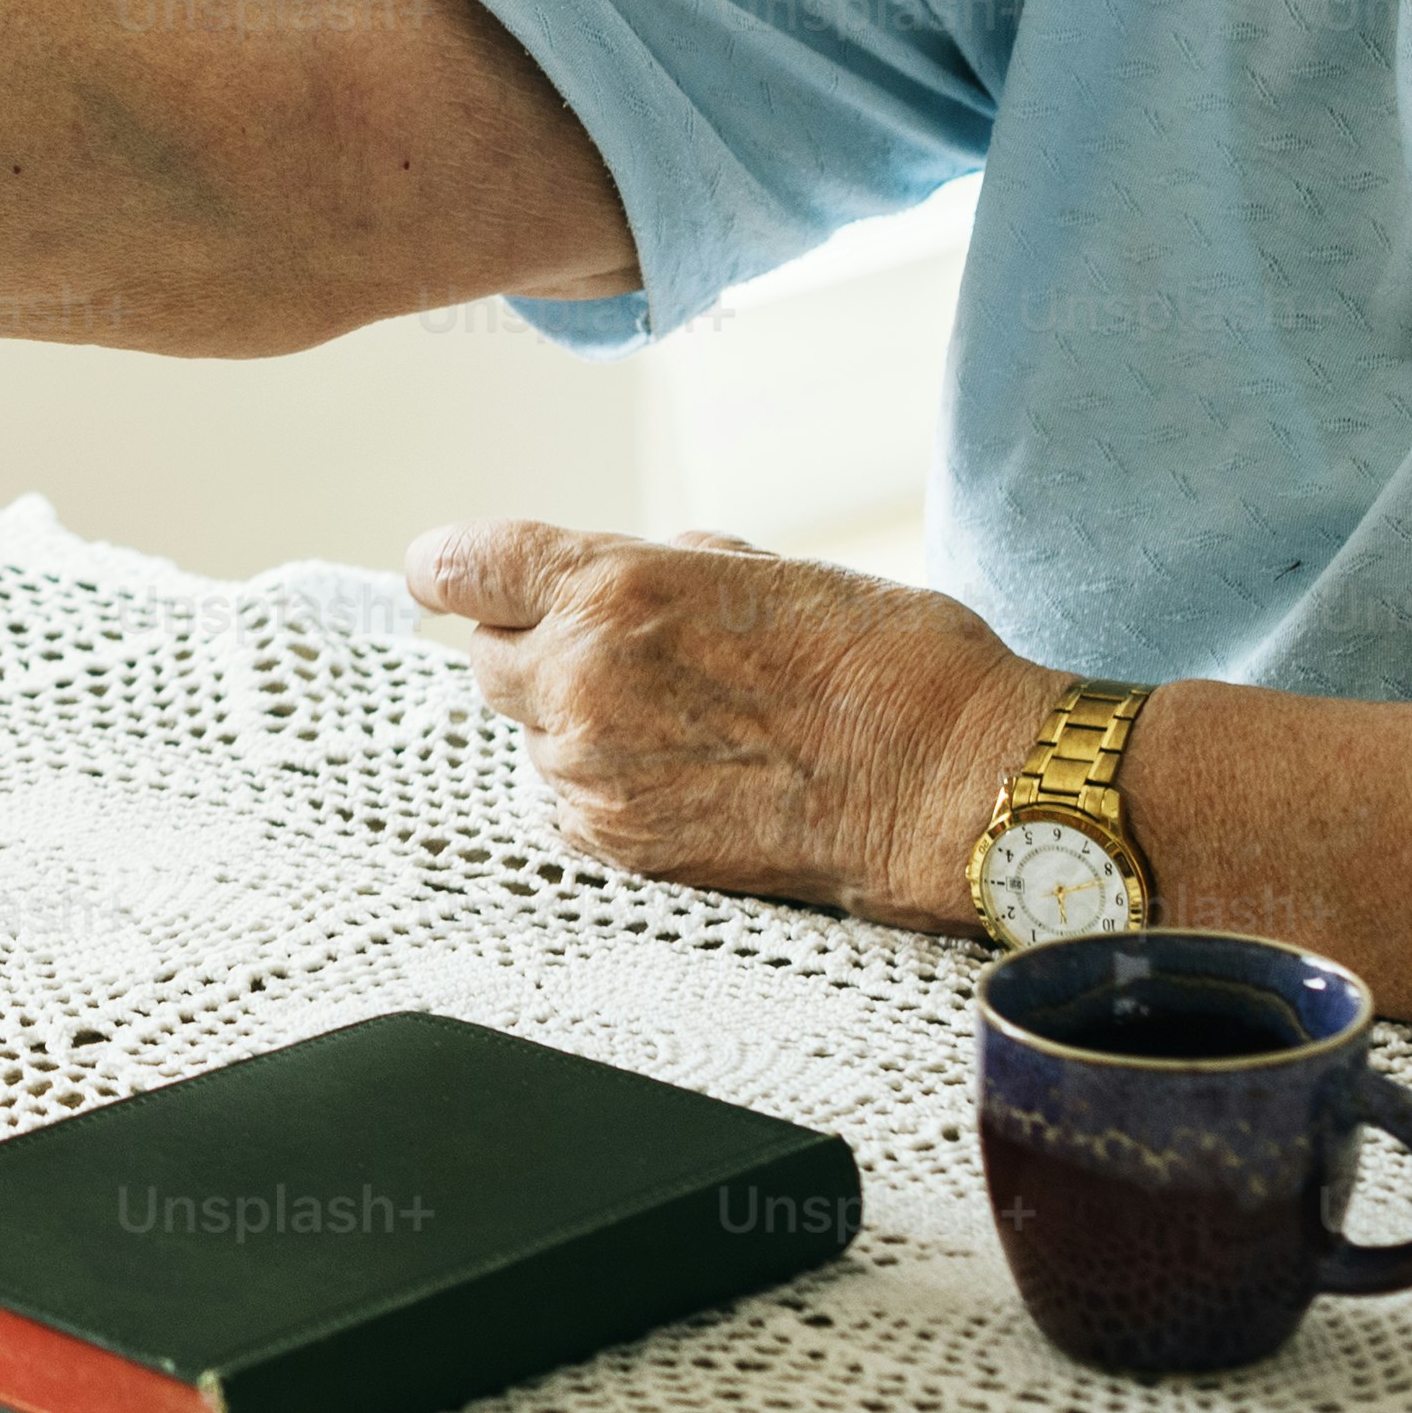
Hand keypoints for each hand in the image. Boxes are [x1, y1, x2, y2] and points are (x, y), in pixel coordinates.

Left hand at [408, 519, 1052, 930]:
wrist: (956, 783)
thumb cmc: (885, 659)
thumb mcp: (765, 568)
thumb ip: (662, 566)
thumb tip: (621, 568)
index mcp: (611, 587)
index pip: (458, 567)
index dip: (455, 568)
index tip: (458, 574)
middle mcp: (582, 678)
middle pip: (486, 655)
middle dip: (531, 645)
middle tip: (613, 651)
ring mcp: (596, 772)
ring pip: (529, 735)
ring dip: (574, 721)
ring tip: (679, 721)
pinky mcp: (623, 845)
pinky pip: (566, 804)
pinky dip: (600, 787)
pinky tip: (681, 776)